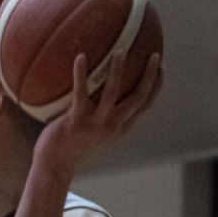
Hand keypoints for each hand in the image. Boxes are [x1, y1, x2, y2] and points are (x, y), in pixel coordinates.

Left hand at [33, 50, 162, 177]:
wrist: (55, 165)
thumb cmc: (71, 144)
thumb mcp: (93, 129)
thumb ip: (101, 112)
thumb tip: (100, 87)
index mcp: (120, 127)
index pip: (145, 105)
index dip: (156, 86)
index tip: (162, 68)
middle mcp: (113, 125)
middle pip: (138, 98)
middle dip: (149, 77)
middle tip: (155, 55)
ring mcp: (96, 124)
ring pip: (113, 93)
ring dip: (118, 71)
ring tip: (120, 51)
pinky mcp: (77, 121)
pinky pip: (81, 93)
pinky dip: (81, 74)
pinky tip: (80, 56)